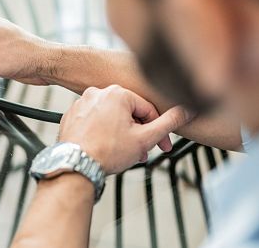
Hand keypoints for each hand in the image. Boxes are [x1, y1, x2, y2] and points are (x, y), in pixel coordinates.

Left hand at [59, 85, 190, 173]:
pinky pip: (95, 121)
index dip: (158, 130)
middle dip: (138, 134)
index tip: (163, 146)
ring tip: (124, 153)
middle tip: (142, 153)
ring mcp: (82, 103)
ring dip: (122, 134)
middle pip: (129, 113)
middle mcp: (97, 93)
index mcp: (117, 93)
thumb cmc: (107, 152)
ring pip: (111, 117)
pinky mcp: (72, 115)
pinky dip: (103, 132)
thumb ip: (169, 123)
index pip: (148, 110)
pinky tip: (106, 148)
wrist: (75, 165)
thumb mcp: (145, 138)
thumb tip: (186, 110)